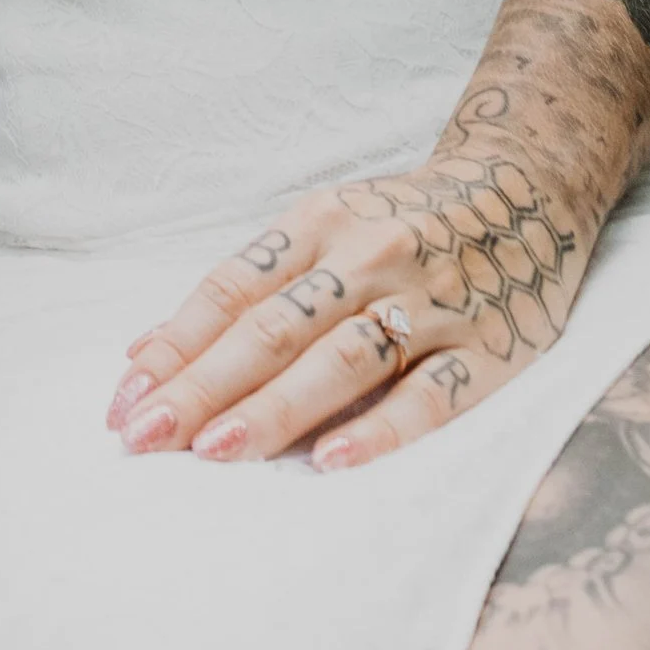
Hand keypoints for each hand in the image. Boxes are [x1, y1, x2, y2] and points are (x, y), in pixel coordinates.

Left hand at [105, 144, 589, 474]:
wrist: (527, 187)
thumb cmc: (399, 221)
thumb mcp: (321, 229)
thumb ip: (246, 289)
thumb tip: (147, 350)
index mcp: (318, 224)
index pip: (231, 290)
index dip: (175, 346)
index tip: (122, 400)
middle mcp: (366, 258)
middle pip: (273, 329)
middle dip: (202, 386)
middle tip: (143, 437)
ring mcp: (428, 303)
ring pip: (340, 361)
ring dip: (272, 409)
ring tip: (213, 451)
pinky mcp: (488, 349)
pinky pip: (431, 397)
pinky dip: (381, 430)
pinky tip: (332, 463)